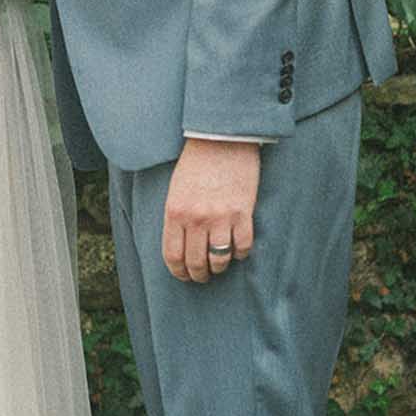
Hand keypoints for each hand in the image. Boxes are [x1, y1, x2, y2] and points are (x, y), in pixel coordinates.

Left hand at [162, 138, 258, 283]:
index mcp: (174, 213)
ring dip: (219, 268)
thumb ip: (176, 217)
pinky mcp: (243, 213)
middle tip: (202, 276)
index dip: (178, 272)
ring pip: (219, 260)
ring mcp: (220, 217)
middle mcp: (196, 219)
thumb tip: (181, 245)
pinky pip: (242, 247)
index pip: (173, 256)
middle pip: (196, 263)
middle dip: (199, 275)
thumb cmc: (196, 162)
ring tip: (219, 265)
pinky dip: (241, 254)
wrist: (222, 138)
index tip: (184, 276)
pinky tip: (238, 250)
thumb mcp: (176, 189)